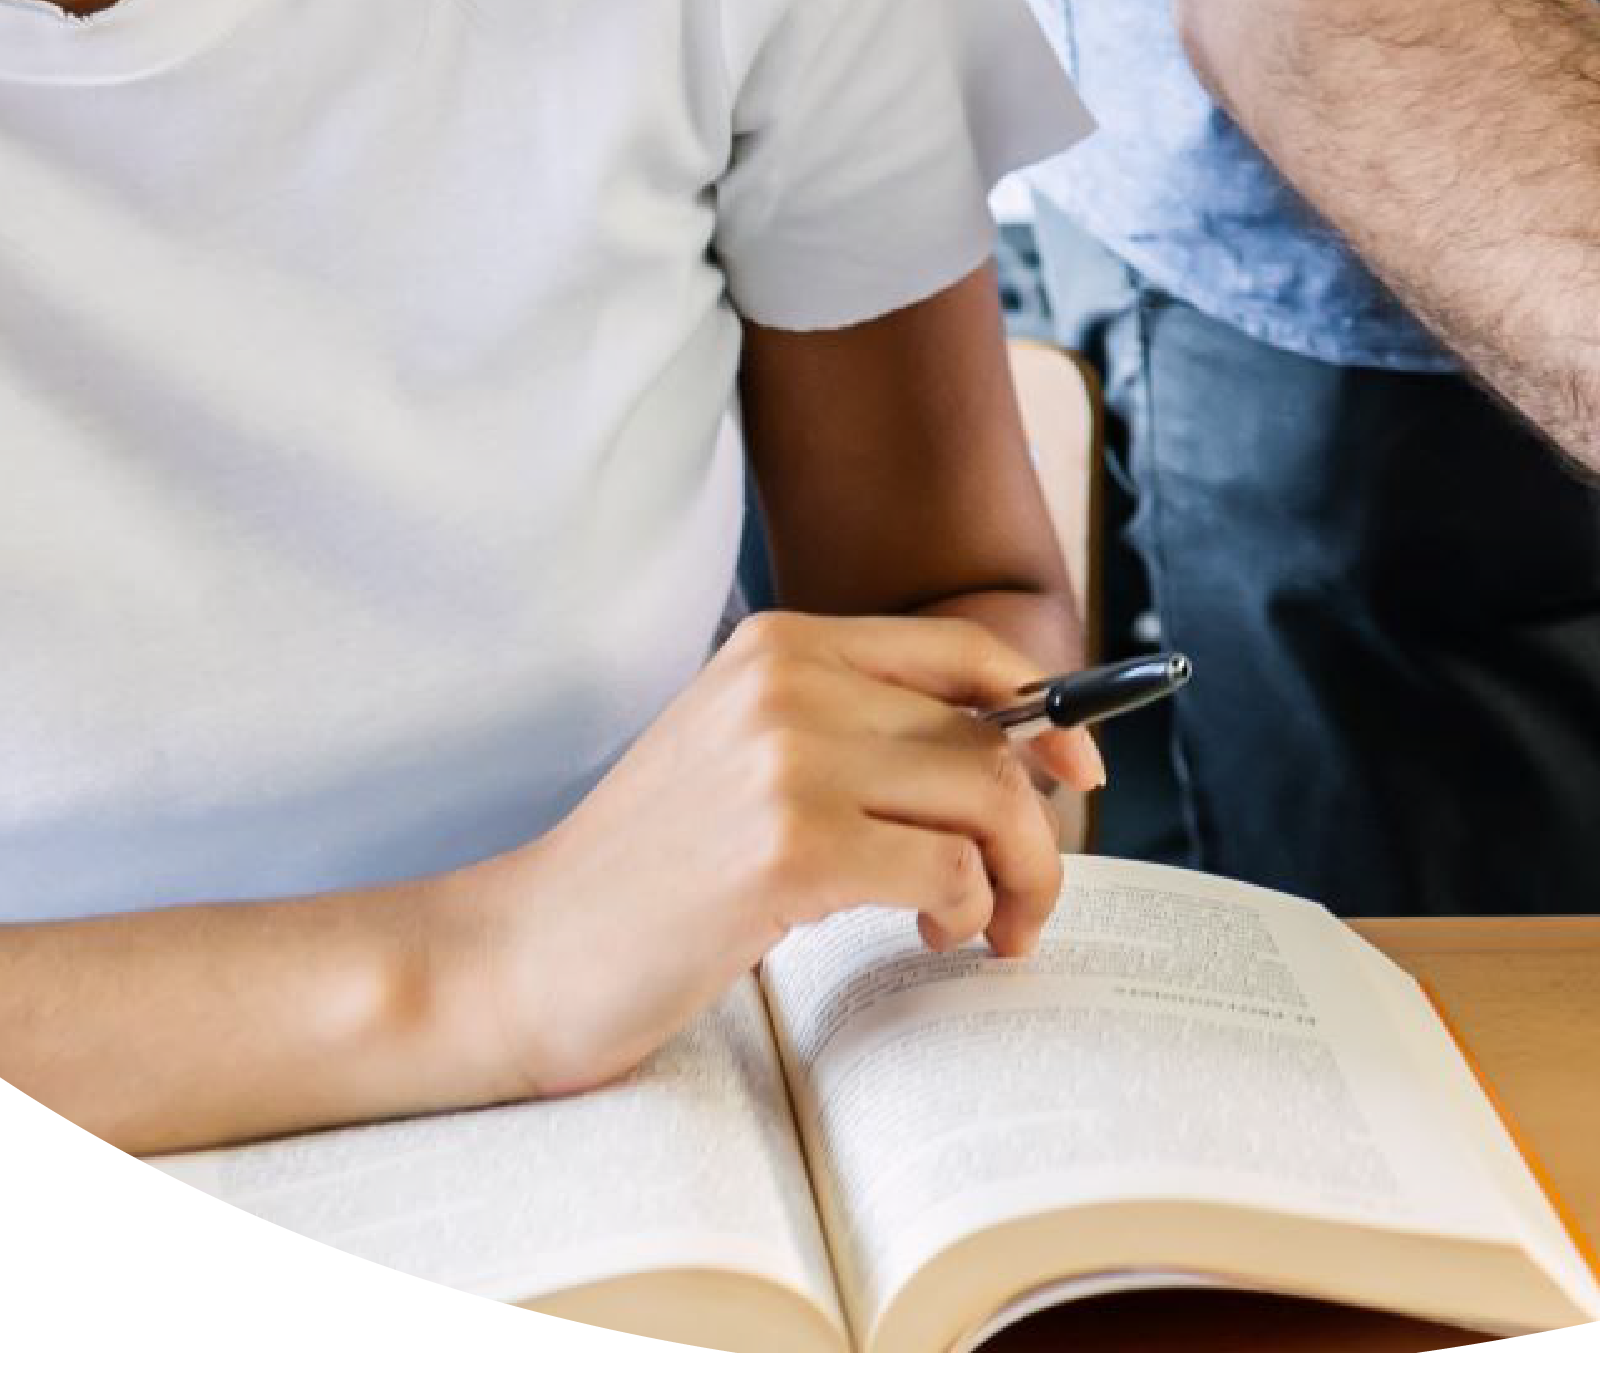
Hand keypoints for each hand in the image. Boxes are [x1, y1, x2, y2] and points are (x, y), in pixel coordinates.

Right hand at [438, 612, 1092, 1101]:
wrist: (520, 955)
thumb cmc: (645, 877)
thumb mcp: (744, 759)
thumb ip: (853, 733)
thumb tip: (1017, 753)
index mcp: (780, 645)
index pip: (964, 651)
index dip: (1048, 710)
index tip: (1079, 777)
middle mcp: (788, 682)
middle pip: (991, 738)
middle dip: (1040, 830)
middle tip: (1029, 905)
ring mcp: (787, 761)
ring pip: (987, 801)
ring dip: (1017, 880)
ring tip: (980, 929)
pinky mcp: (787, 851)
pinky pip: (947, 872)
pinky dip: (965, 914)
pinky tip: (927, 937)